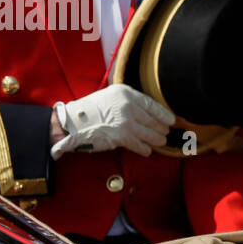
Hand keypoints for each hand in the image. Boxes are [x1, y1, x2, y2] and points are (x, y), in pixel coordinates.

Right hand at [50, 83, 174, 158]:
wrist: (71, 122)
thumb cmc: (89, 111)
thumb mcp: (110, 97)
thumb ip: (127, 102)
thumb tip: (147, 113)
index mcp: (125, 93)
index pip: (151, 104)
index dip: (163, 114)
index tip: (171, 120)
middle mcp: (127, 105)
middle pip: (152, 120)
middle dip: (161, 128)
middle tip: (166, 132)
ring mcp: (125, 121)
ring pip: (149, 133)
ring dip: (156, 139)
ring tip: (160, 141)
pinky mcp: (121, 136)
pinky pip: (139, 145)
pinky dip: (144, 149)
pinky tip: (147, 150)